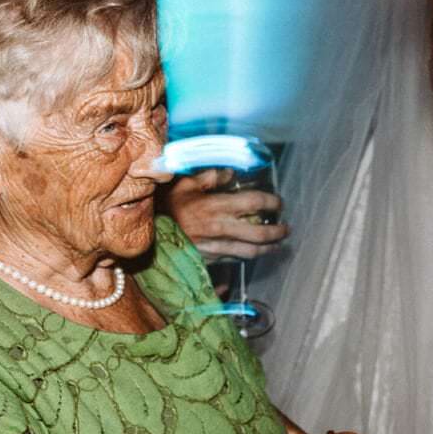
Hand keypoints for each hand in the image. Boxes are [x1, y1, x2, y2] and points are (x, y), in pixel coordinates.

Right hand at [165, 169, 287, 259]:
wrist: (147, 236)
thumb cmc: (165, 206)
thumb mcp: (185, 184)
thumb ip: (210, 177)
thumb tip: (230, 173)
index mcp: (217, 206)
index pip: (254, 202)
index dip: (271, 202)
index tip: (278, 203)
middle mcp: (221, 228)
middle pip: (258, 234)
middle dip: (277, 232)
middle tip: (285, 229)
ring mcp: (216, 247)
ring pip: (249, 252)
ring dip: (267, 249)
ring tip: (275, 245)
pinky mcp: (209, 260)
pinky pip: (233, 260)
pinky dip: (245, 257)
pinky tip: (251, 253)